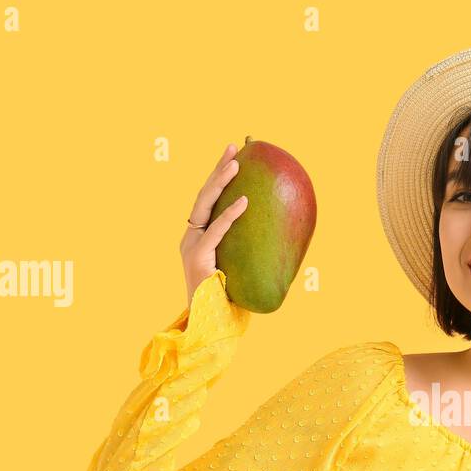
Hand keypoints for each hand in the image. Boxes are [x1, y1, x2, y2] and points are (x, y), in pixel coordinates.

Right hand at [179, 142, 249, 306]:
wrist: (209, 322)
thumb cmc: (227, 297)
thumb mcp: (237, 264)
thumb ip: (244, 247)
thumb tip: (280, 231)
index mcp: (196, 236)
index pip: (206, 200)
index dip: (217, 177)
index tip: (233, 156)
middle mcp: (190, 237)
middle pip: (203, 195)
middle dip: (217, 169)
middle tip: (233, 147)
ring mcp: (191, 246)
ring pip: (204, 205)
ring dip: (220, 181)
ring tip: (235, 164)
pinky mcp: (196, 258)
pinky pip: (216, 231)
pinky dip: (229, 215)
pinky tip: (244, 201)